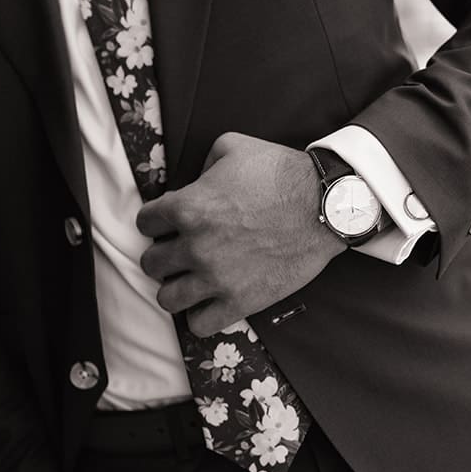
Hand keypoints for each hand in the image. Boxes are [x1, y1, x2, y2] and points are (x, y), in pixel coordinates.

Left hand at [137, 133, 345, 337]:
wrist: (325, 205)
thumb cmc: (281, 172)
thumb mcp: (232, 147)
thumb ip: (202, 165)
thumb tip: (195, 183)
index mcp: (187, 207)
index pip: (145, 223)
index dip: (157, 221)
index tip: (169, 224)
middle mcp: (195, 246)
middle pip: (151, 263)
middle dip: (164, 255)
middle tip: (182, 252)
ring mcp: (216, 278)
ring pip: (167, 298)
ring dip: (176, 288)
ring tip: (191, 280)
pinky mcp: (240, 301)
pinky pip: (199, 324)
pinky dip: (200, 315)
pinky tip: (211, 301)